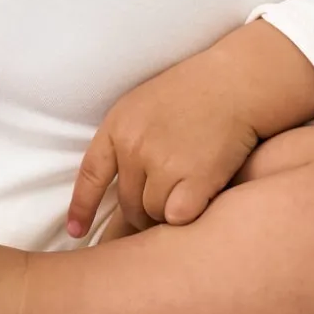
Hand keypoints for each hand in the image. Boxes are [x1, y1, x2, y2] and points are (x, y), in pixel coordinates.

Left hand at [66, 47, 260, 238]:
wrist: (237, 81)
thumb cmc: (195, 92)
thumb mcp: (145, 105)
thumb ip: (128, 141)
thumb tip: (120, 187)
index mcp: (119, 125)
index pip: (91, 175)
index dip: (82, 207)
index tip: (77, 231)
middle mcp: (135, 146)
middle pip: (128, 204)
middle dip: (145, 208)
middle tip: (170, 193)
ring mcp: (164, 163)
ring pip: (154, 214)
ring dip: (169, 209)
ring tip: (190, 183)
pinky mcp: (194, 179)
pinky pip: (178, 218)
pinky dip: (189, 213)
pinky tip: (203, 194)